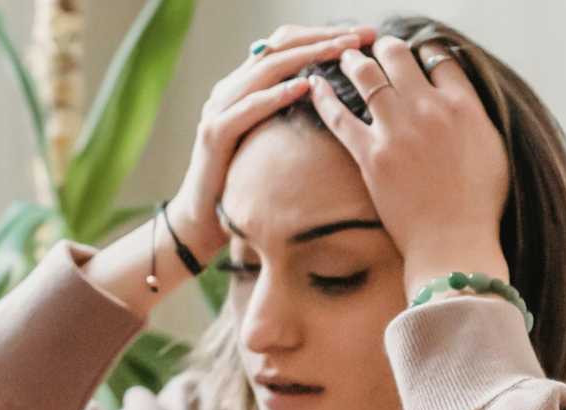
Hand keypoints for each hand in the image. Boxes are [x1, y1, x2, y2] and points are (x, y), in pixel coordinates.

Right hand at [169, 23, 378, 258]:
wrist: (202, 218)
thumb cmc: (243, 181)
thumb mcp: (272, 139)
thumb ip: (292, 113)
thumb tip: (339, 99)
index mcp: (243, 86)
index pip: (285, 45)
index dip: (324, 35)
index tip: (363, 37)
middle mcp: (229, 90)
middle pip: (278, 48)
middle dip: (323, 39)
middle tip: (359, 37)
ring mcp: (218, 109)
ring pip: (266, 70)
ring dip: (307, 57)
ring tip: (341, 52)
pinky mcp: (214, 135)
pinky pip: (248, 108)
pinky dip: (276, 95)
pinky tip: (304, 87)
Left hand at [305, 36, 508, 272]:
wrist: (452, 241)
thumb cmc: (478, 205)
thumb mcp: (493, 150)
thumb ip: (475, 118)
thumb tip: (462, 103)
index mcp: (464, 106)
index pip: (440, 59)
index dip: (424, 53)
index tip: (415, 56)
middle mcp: (429, 109)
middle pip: (400, 58)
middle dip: (385, 48)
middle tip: (376, 48)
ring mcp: (397, 130)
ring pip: (368, 77)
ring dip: (354, 62)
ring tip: (346, 57)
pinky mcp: (370, 155)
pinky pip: (339, 116)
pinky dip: (323, 97)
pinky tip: (314, 85)